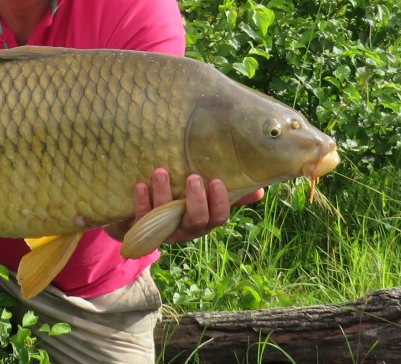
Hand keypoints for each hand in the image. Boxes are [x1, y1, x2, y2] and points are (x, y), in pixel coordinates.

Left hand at [132, 168, 263, 243]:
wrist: (139, 213)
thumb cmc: (180, 200)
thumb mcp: (205, 195)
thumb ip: (230, 193)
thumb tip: (261, 189)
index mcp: (204, 220)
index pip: (218, 218)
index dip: (220, 202)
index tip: (217, 181)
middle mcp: (186, 229)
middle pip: (196, 221)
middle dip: (196, 200)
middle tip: (193, 177)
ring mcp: (164, 230)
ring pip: (167, 218)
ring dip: (164, 193)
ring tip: (161, 171)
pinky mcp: (141, 227)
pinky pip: (142, 217)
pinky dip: (142, 201)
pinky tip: (140, 185)